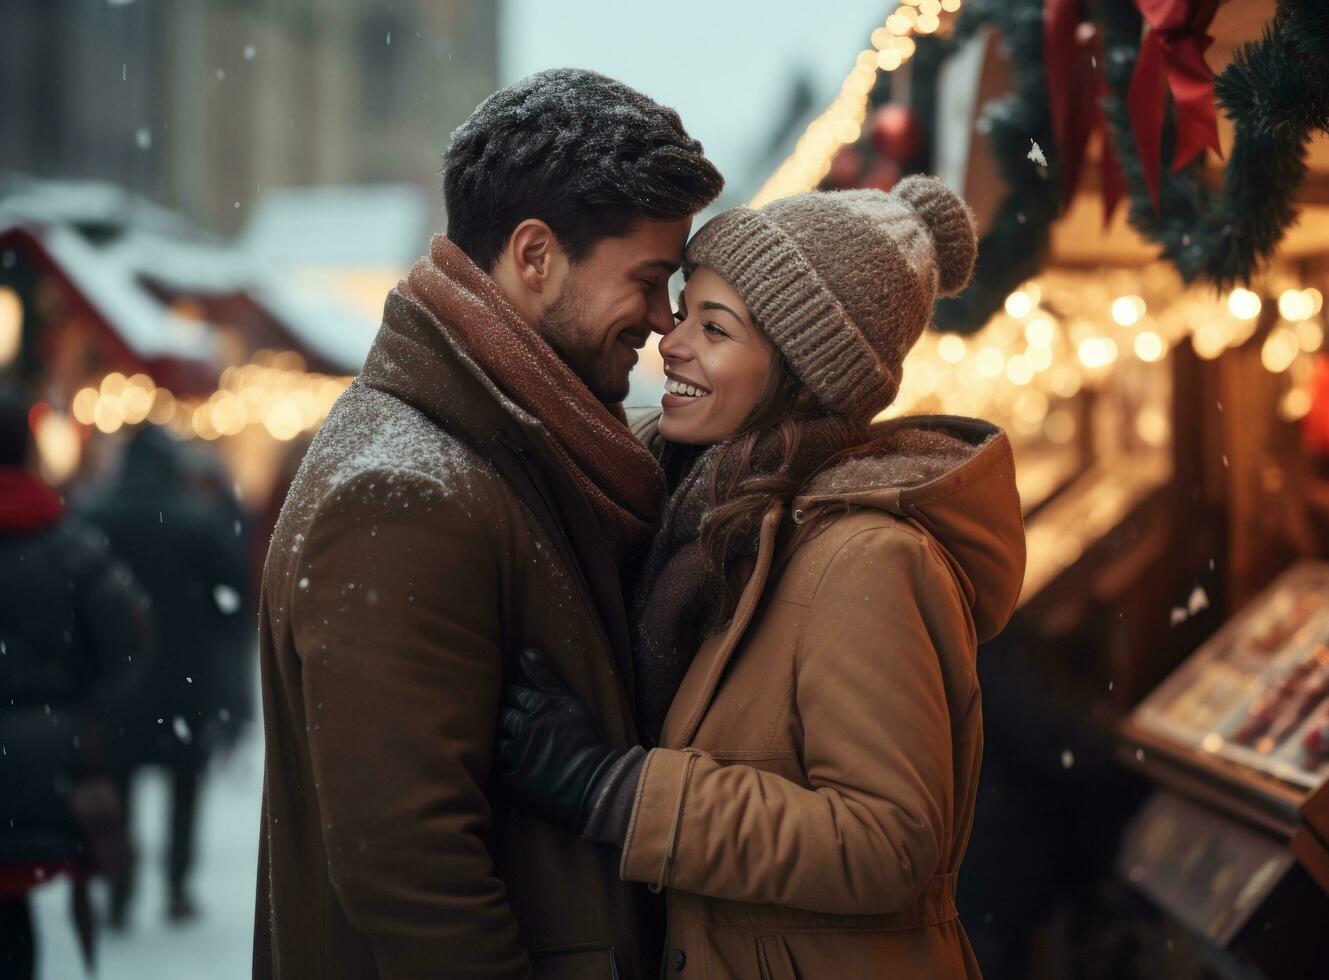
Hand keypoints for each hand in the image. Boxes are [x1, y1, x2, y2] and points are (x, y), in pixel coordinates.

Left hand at [495, 648, 623, 833]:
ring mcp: (517, 754)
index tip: (508, 699)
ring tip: (491, 740)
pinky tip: (489, 763)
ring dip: (493, 738)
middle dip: (498, 715)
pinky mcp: (513, 780)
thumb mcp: (570, 703)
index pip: (513, 694)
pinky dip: (491, 764)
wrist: (597, 783)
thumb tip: (525, 651)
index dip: (509, 696)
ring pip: (493, 739)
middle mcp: (525, 727)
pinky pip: (493, 768)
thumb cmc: (587, 741)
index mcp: (540, 708)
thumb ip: (547, 677)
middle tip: (498, 718)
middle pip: (501, 715)